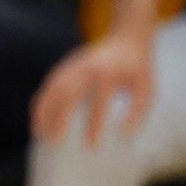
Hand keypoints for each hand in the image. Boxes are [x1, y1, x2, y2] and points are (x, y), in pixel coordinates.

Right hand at [36, 29, 157, 142]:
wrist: (127, 39)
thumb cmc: (138, 71)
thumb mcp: (147, 90)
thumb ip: (138, 111)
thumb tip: (124, 135)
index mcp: (108, 73)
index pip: (99, 101)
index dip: (94, 123)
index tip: (91, 146)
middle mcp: (87, 68)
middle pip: (68, 93)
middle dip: (59, 118)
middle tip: (55, 143)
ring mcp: (73, 65)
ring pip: (53, 88)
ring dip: (44, 111)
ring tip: (39, 134)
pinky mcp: (66, 66)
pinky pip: (49, 85)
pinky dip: (41, 102)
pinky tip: (38, 120)